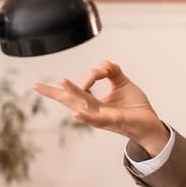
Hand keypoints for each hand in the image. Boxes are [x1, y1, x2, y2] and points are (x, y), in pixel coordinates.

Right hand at [33, 60, 169, 155]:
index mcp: (94, 102)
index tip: (105, 69)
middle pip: (69, 100)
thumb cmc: (135, 108)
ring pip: (82, 104)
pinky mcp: (113, 121)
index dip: (91, 73)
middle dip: (52, 92)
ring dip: (72, 93)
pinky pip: (97, 119)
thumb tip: (104, 62)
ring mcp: (102, 116)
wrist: (150, 124)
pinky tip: (76, 113)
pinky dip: (86, 117)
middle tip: (35, 85)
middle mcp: (93, 110)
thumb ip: (113, 72)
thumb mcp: (124, 85)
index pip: (82, 85)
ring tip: (61, 82)